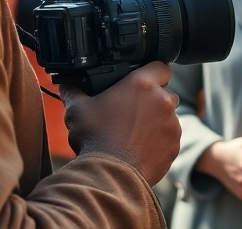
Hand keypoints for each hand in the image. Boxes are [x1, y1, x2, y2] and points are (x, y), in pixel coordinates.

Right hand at [61, 62, 180, 183]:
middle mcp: (163, 101)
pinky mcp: (174, 146)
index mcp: (142, 85)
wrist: (110, 175)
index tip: (140, 82)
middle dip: (152, 99)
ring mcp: (172, 124)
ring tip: (133, 133)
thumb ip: (73, 90)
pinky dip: (159, 141)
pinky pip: (169, 138)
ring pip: (168, 116)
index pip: (160, 66)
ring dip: (156, 120)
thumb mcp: (77, 109)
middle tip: (131, 110)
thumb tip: (67, 83)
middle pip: (164, 92)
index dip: (150, 71)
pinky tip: (140, 147)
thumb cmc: (95, 139)